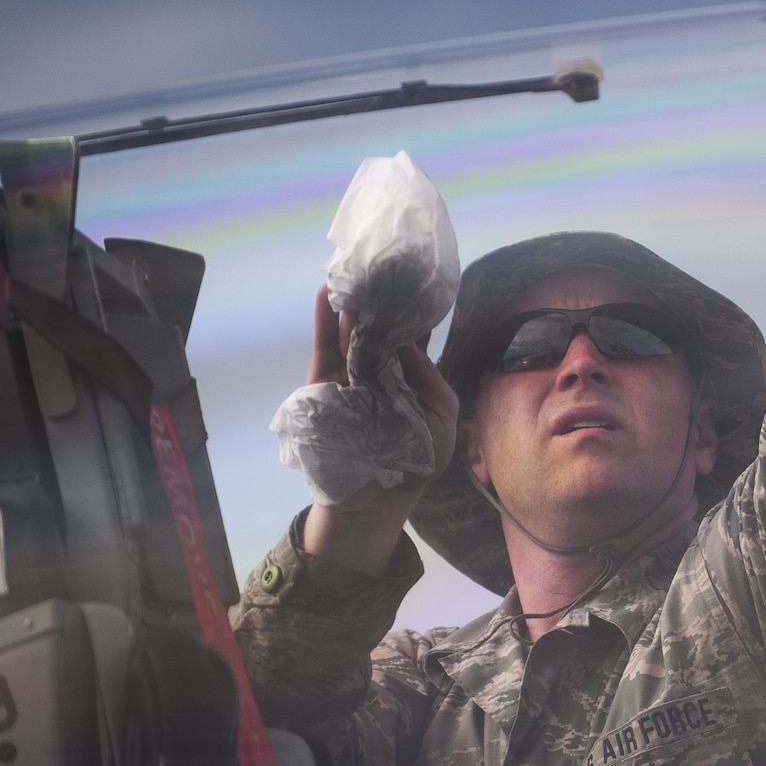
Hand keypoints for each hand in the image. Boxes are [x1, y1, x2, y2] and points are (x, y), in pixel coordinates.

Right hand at [300, 285, 459, 572]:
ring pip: (352, 334)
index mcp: (410, 377)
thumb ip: (432, 382)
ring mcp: (351, 377)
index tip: (419, 280)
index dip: (415, 309)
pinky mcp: (325, 388)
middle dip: (382, 299)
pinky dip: (325, 324)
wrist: (374, 500)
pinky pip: (325, 351)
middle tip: (384, 265)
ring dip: (354, 304)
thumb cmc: (415, 463)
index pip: (413, 336)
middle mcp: (380, 371)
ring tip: (357, 273)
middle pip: (380, 328)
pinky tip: (327, 296)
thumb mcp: (441, 421)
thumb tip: (411, 345)